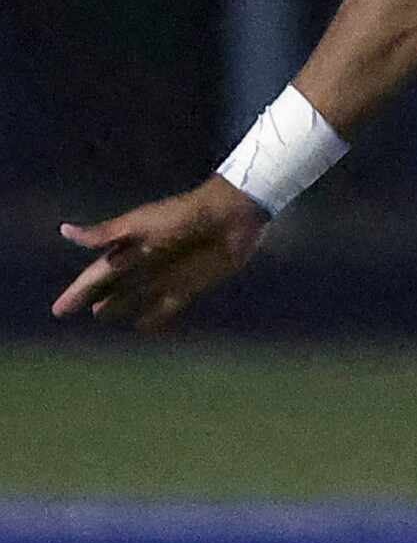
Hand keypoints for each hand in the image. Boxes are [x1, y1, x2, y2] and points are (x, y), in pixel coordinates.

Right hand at [52, 174, 269, 331]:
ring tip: (101, 317)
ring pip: (136, 295)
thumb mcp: (141, 224)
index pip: (97, 274)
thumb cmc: (183, 216)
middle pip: (112, 284)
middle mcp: (145, 262)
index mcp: (131, 246)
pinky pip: (167, 306)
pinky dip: (154, 317)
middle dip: (92, 297)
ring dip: (119, 305)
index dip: (78, 290)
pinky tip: (142, 327)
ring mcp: (167, 275)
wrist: (230, 217)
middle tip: (70, 312)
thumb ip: (106, 234)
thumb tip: (64, 231)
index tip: (59, 310)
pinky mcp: (190, 286)